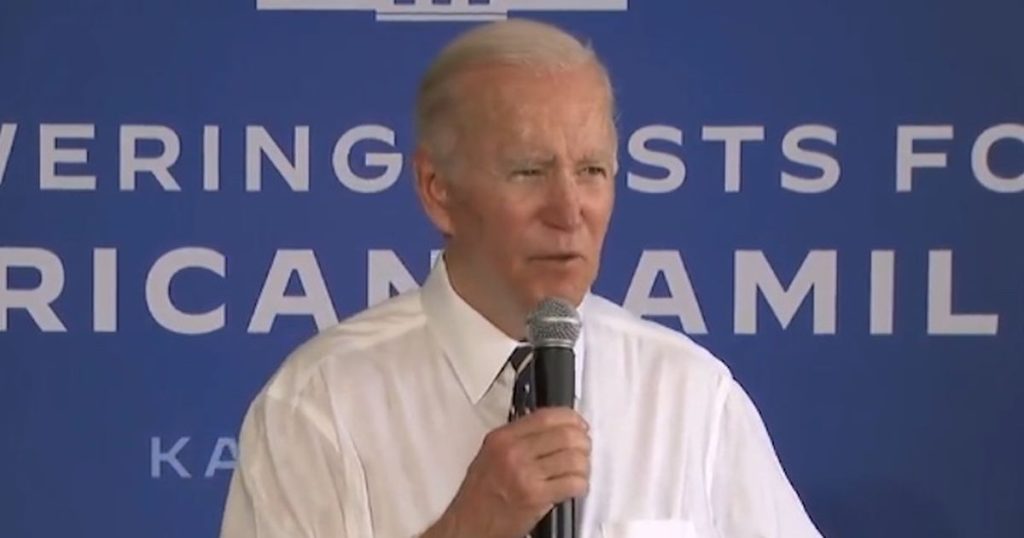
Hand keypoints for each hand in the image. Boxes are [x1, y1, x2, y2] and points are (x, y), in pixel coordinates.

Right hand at [421, 407, 590, 537]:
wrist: (468, 525)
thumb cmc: (478, 495)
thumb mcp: (490, 454)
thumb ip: (517, 438)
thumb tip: (550, 428)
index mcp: (502, 438)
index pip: (546, 416)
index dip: (571, 418)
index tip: (579, 424)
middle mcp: (513, 452)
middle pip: (565, 435)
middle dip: (583, 442)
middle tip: (584, 449)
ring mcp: (525, 474)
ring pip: (574, 458)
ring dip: (584, 466)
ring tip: (579, 471)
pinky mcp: (536, 497)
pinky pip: (573, 483)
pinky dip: (581, 485)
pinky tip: (575, 487)